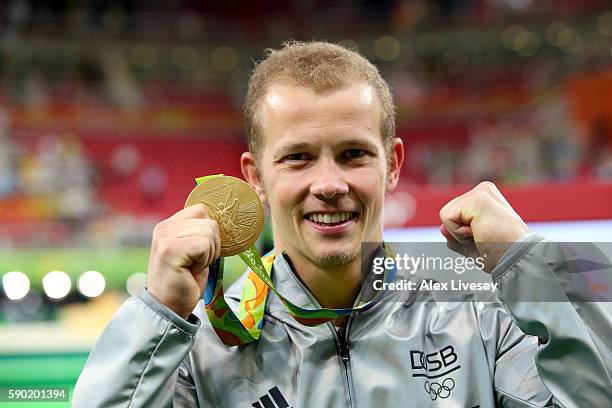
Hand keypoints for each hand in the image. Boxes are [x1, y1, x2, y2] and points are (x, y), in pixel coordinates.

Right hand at [146, 203, 220, 318]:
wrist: (169, 307)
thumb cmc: (185, 281)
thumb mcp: (194, 252)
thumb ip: (201, 234)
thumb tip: (225, 221)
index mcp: (169, 225)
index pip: (202, 210)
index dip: (210, 232)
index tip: (200, 252)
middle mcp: (165, 227)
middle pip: (210, 221)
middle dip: (212, 245)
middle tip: (196, 263)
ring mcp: (165, 236)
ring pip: (209, 232)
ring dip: (208, 254)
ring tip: (193, 267)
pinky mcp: (170, 248)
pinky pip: (204, 244)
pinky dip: (204, 260)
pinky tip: (190, 271)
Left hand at [439, 181, 527, 271]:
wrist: (518, 259)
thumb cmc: (501, 255)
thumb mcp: (473, 246)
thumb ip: (456, 237)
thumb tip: (441, 228)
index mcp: (484, 198)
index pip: (453, 215)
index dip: (461, 233)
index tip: (484, 237)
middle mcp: (483, 190)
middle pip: (447, 213)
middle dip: (459, 232)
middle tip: (483, 237)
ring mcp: (480, 192)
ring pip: (446, 215)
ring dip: (460, 233)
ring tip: (483, 234)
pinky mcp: (477, 198)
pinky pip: (447, 218)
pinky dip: (459, 232)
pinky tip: (480, 232)